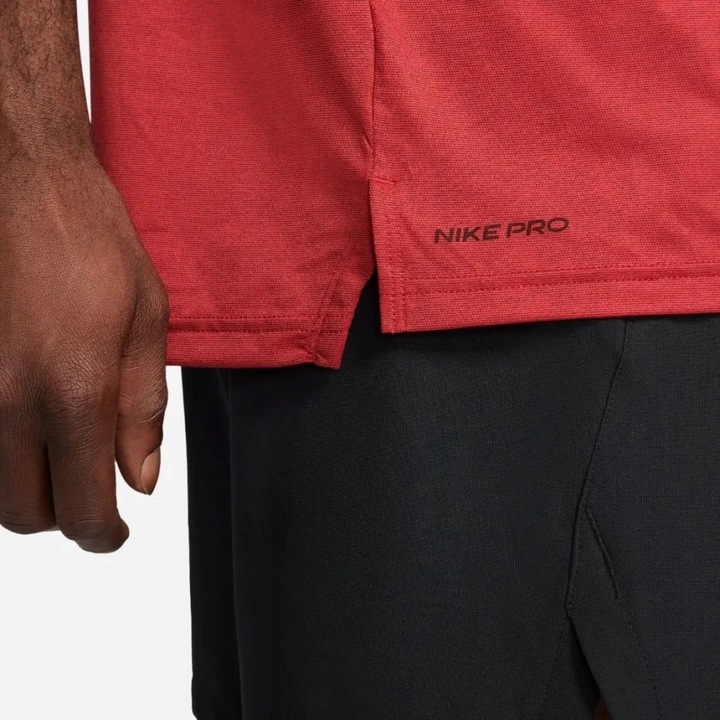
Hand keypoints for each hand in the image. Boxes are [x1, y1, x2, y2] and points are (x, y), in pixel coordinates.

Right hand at [0, 151, 168, 552]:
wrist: (21, 180)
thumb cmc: (91, 239)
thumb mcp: (147, 322)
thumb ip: (142, 410)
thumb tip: (141, 478)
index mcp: (72, 392)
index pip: (82, 509)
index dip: (104, 535)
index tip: (117, 531)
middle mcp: (7, 401)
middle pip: (26, 515)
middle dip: (67, 517)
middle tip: (95, 492)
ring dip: (30, 491)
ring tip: (64, 458)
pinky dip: (1, 453)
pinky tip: (29, 423)